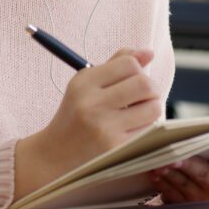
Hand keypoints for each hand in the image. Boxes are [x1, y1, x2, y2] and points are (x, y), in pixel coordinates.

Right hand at [14, 48, 161, 199]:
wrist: (54, 156)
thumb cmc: (76, 115)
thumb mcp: (87, 85)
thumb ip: (117, 64)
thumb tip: (149, 52)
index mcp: (84, 82)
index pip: (129, 64)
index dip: (137, 69)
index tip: (132, 79)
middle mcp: (92, 103)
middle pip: (145, 84)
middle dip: (151, 89)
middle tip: (143, 96)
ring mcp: (104, 127)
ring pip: (153, 108)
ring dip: (152, 109)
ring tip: (138, 113)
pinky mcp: (115, 148)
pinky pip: (148, 130)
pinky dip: (146, 127)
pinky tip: (132, 129)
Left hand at [148, 138, 208, 203]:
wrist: (199, 193)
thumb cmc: (205, 165)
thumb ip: (207, 145)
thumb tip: (188, 130)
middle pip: (203, 173)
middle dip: (187, 164)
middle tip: (174, 157)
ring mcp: (201, 200)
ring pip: (183, 183)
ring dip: (168, 172)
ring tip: (158, 163)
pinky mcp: (183, 206)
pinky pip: (170, 193)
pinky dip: (160, 181)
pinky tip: (153, 172)